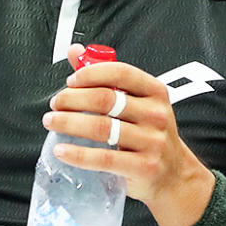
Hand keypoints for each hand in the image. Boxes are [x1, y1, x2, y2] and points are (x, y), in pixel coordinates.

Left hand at [43, 44, 215, 225]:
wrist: (174, 175)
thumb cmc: (148, 133)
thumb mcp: (136, 102)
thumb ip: (105, 76)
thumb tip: (74, 51)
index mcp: (155, 92)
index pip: (120, 72)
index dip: (90, 74)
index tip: (69, 82)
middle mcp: (156, 114)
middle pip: (105, 99)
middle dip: (72, 99)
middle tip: (54, 104)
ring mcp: (152, 141)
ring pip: (100, 128)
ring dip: (68, 123)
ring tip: (51, 122)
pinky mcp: (143, 167)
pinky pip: (103, 159)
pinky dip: (77, 154)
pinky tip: (61, 150)